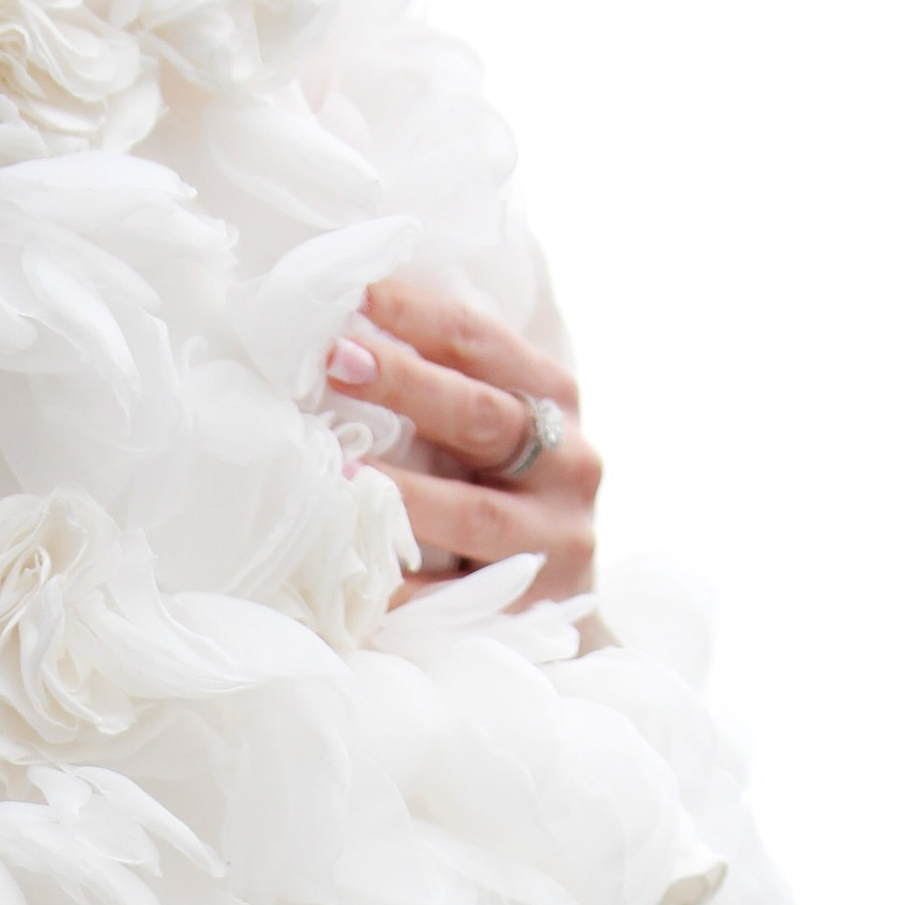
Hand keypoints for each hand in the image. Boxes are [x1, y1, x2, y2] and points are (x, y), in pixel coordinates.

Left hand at [329, 275, 600, 604]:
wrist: (562, 599)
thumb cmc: (507, 493)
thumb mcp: (496, 427)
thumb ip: (446, 381)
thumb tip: (346, 329)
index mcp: (554, 398)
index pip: (481, 342)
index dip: (416, 316)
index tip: (352, 295)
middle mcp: (568, 463)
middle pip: (482, 416)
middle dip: (406, 385)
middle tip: (335, 361)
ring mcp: (554, 540)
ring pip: (473, 514)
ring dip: (402, 493)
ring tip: (340, 474)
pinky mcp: (528, 610)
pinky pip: (451, 598)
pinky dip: (400, 587)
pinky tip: (355, 572)